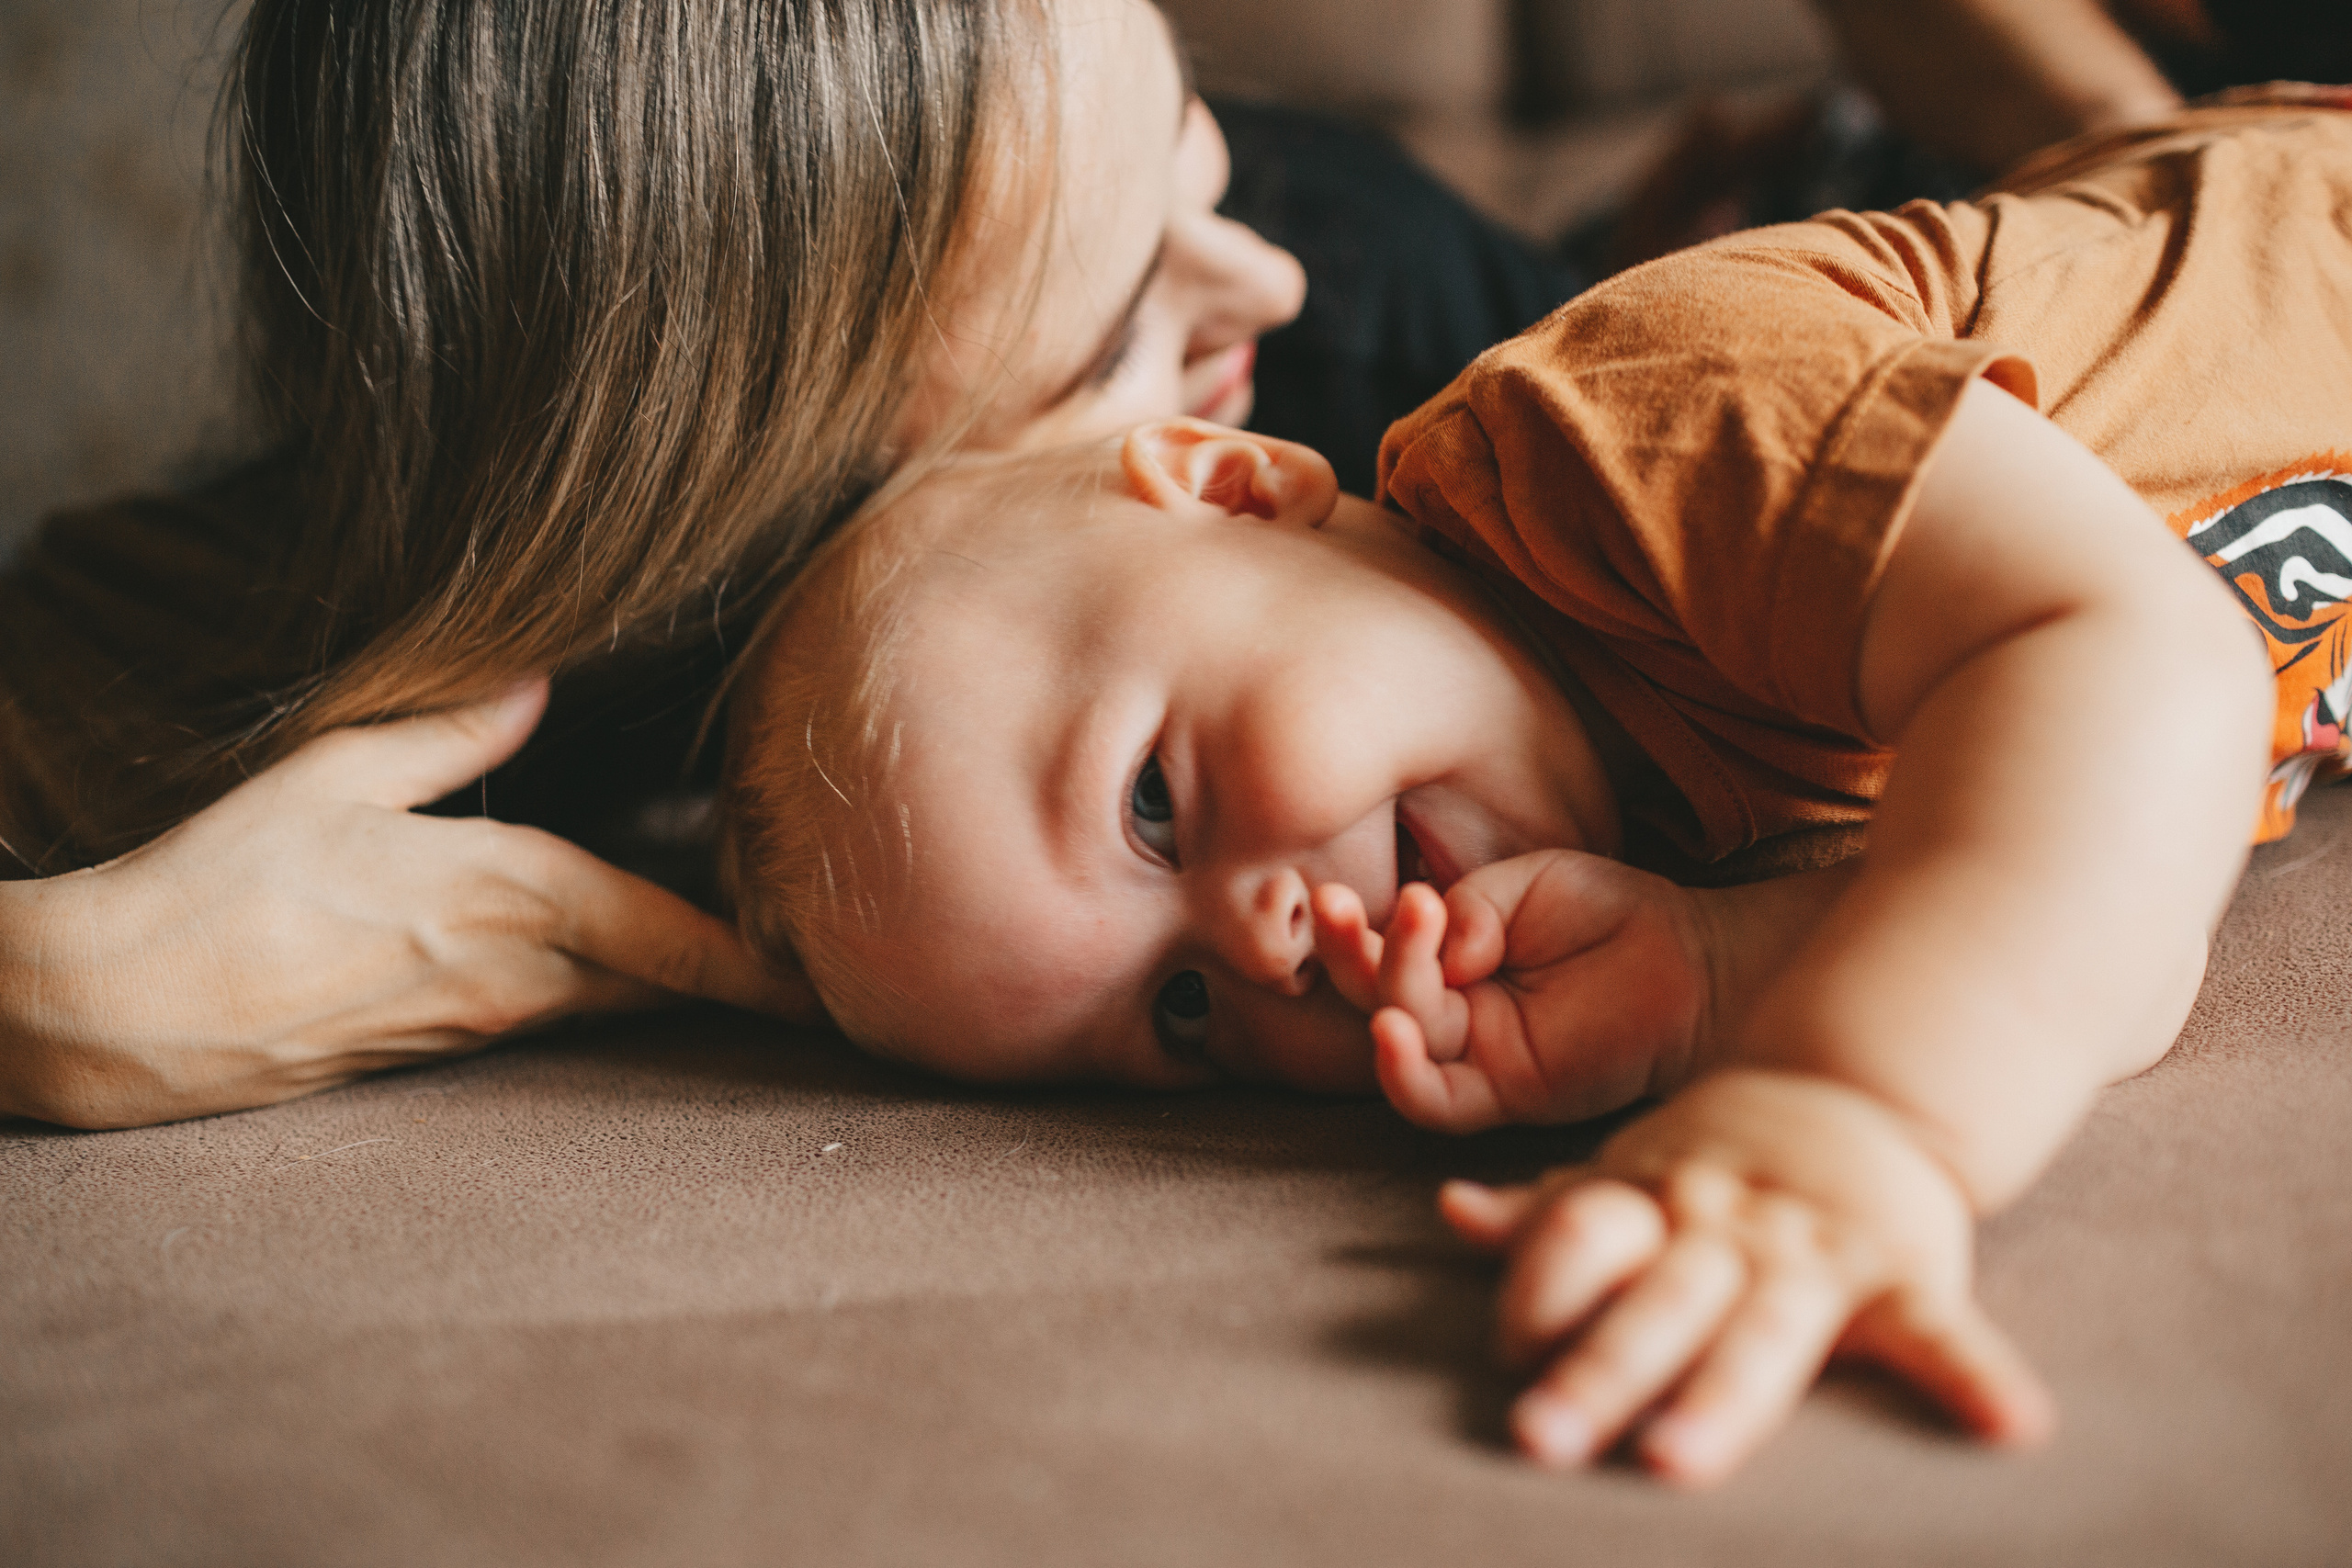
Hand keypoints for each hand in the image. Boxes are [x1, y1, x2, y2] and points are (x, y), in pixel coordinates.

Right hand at [0, 681, 818, 1128]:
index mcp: (507, 896)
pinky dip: (600, 993)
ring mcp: (477, 1023)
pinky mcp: (434, 1052)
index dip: (761, 959)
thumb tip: (537, 677)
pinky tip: (609, 963)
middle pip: (662, 982)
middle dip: (742, 976)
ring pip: (611, 1002)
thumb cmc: (219, 883)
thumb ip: (448, 731)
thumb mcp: (331, 775)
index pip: (673, 935)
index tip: (833, 976)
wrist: (120, 1012)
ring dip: (673, 979)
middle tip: (822, 965)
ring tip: (745, 954)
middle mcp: (513, 973)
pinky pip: (549, 1020)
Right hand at [1313, 851, 1715, 1132]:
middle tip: (1334, 904)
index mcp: (1449, 956)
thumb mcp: (1531, 881)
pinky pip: (1435, 1100)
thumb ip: (1472, 907)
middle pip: (1371, 991)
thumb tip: (1434, 944)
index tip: (1332, 891)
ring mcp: (1476, 1054)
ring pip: (1399, 1036)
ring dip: (1380, 989)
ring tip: (1389, 937)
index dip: (1348, 926)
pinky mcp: (1506, 1093)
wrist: (1693, 961)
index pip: (1377, 947)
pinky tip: (1391, 1029)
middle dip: (1345, 950)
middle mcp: (1453, 1009)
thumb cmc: (1615, 915)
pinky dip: (1401, 1073)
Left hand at [1442, 1070, 2055, 1486]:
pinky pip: (1937, 1331)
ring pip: (1762, 1330)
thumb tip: (1452, 1215)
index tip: (1508, 1351)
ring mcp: (1812, 1253)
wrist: (1860, 1088)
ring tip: (1676, 1463)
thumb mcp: (1629, 1172)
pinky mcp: (1902, 1274)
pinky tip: (2011, 1428)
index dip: (1542, 1290)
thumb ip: (1547, 1213)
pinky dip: (1975, 1375)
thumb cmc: (1719, 1160)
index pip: (1581, 1239)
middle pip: (1654, 1301)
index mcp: (1651, 1203)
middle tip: (1540, 1438)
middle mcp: (1722, 1230)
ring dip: (1721, 1398)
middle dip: (1598, 1367)